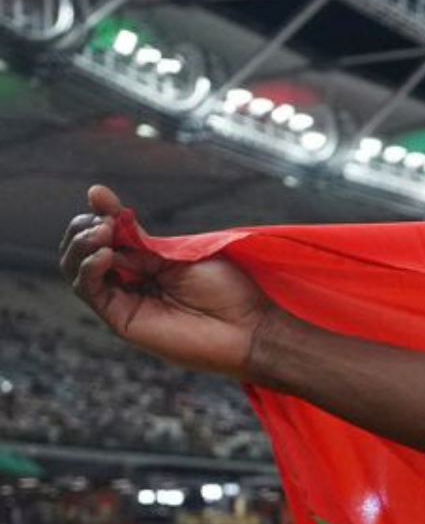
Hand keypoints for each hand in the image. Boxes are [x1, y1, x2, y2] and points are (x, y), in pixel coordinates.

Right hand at [58, 184, 275, 379]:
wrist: (249, 328)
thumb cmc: (227, 291)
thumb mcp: (178, 253)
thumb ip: (138, 235)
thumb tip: (97, 195)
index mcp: (143, 264)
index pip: (102, 237)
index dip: (97, 217)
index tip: (101, 198)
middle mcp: (128, 282)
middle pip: (81, 253)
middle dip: (83, 230)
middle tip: (101, 220)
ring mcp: (123, 302)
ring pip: (77, 271)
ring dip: (82, 247)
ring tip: (103, 233)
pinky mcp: (122, 320)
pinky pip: (90, 291)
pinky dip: (91, 269)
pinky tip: (107, 255)